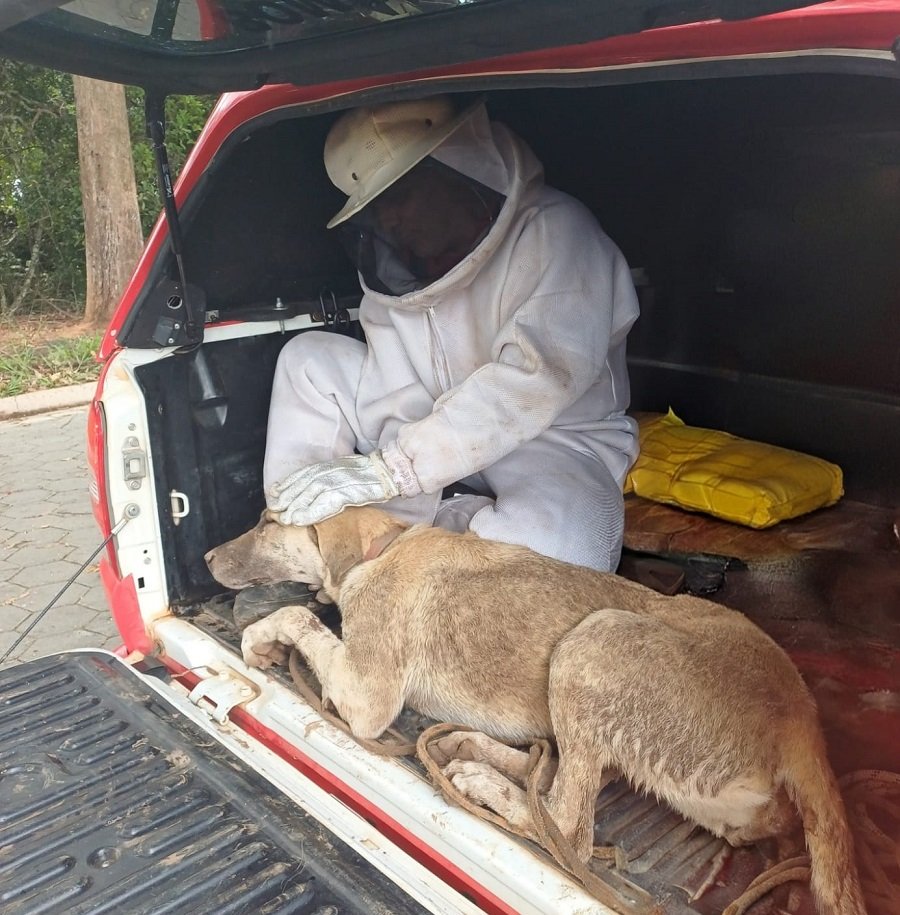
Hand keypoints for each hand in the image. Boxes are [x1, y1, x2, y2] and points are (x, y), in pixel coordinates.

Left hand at [267, 452, 398, 525]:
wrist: (392, 470)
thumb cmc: (374, 474)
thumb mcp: (349, 470)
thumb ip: (334, 477)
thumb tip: (320, 488)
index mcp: (333, 464)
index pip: (304, 473)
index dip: (288, 483)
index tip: (274, 492)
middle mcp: (333, 470)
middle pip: (304, 484)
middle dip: (287, 497)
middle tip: (273, 510)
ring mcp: (341, 480)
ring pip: (311, 493)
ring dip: (295, 506)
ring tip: (284, 518)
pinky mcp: (350, 492)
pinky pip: (326, 503)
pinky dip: (311, 512)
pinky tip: (300, 519)